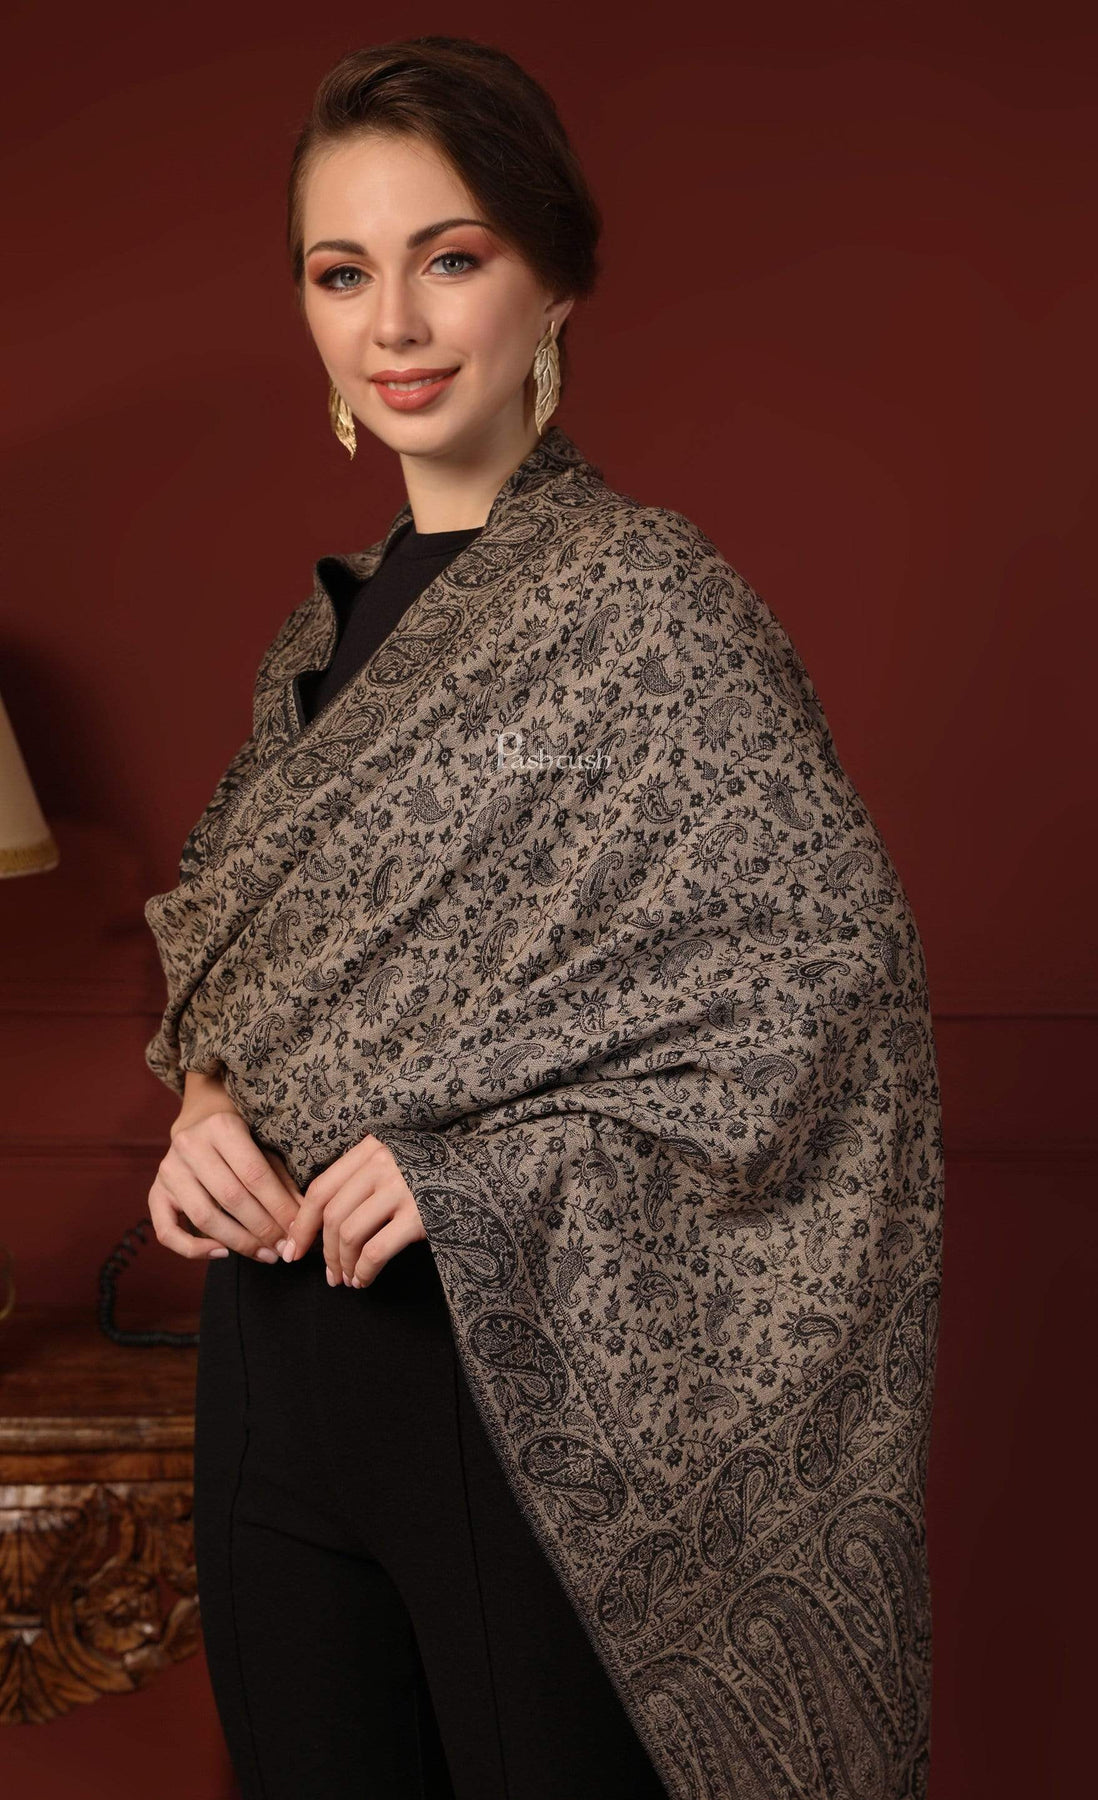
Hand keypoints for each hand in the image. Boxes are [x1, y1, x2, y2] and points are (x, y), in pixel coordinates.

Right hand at [149, 1108, 304, 1261]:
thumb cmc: (241, 1138)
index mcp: (221, 1127)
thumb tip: (302, 1220)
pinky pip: (167, 1232)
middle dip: (263, 1229)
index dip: (279, 1207)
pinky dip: (193, 1249)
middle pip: (231, 1198)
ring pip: (204, 1218)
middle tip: (285, 1249)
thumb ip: (282, 1180)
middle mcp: (189, 1145)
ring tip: (265, 1254)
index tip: (298, 1231)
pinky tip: (221, 1253)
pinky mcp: (155, 1192)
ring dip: (239, 1243)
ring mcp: (168, 1170)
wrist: (200, 1121)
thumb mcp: (264, 1147)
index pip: (255, 1175)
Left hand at [280, 1134, 425, 1287]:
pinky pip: (375, 1251)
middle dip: (322, 1251)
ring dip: (341, 1264)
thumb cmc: (432, 1174)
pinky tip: (364, 1280)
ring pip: (348, 1234)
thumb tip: (315, 1224)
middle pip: (331, 1214)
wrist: (486, 1174)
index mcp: (370, 1149)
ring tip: (347, 1279)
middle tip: (327, 1275)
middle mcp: (382, 1163)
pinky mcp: (419, 1216)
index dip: (302, 1223)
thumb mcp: (393, 1164)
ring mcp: (402, 1188)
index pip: (320, 1188)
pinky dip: (363, 1271)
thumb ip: (359, 1181)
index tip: (293, 1248)